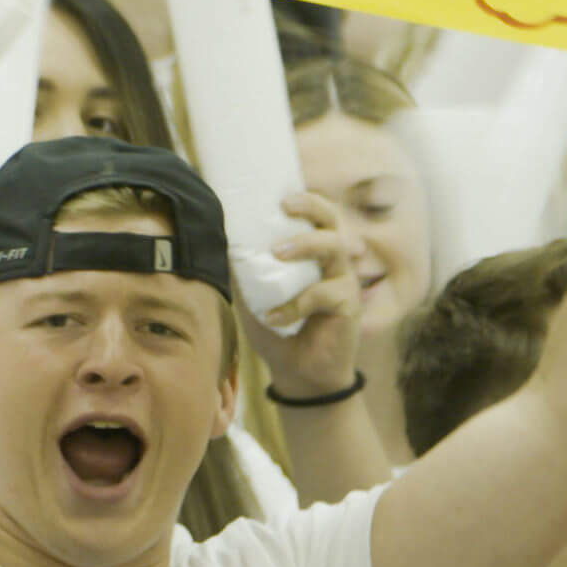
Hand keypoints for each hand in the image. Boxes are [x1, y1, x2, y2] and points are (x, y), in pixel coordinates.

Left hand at [242, 192, 362, 397]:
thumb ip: (243, 270)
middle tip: (286, 205)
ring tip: (278, 252)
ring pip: (334, 248)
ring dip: (306, 245)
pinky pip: (323, 294)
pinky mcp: (348, 306)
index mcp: (313, 253)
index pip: (317, 216)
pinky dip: (295, 304)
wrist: (297, 373)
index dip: (306, 199)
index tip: (281, 194)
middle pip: (333, 221)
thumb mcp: (253, 295)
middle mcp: (333, 261)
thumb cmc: (278, 328)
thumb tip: (218, 242)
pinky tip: (275, 318)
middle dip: (312, 207)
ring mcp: (344, 282)